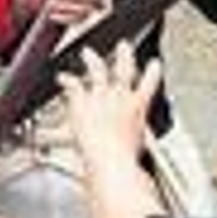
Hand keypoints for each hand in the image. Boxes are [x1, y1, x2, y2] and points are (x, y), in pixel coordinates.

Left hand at [59, 42, 163, 162]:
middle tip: (124, 46)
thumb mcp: (138, 153)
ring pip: (98, 71)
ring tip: (88, 52)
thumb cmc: (124, 160)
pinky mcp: (81, 100)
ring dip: (92, 60)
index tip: (154, 64)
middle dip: (125, 56)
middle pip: (125, 70)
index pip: (149, 84)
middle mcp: (121, 97)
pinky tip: (62, 76)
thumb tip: (141, 171)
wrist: (109, 159)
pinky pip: (73, 85)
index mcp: (138, 108)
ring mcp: (100, 96)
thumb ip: (137, 153)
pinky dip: (67, 80)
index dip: (152, 73)